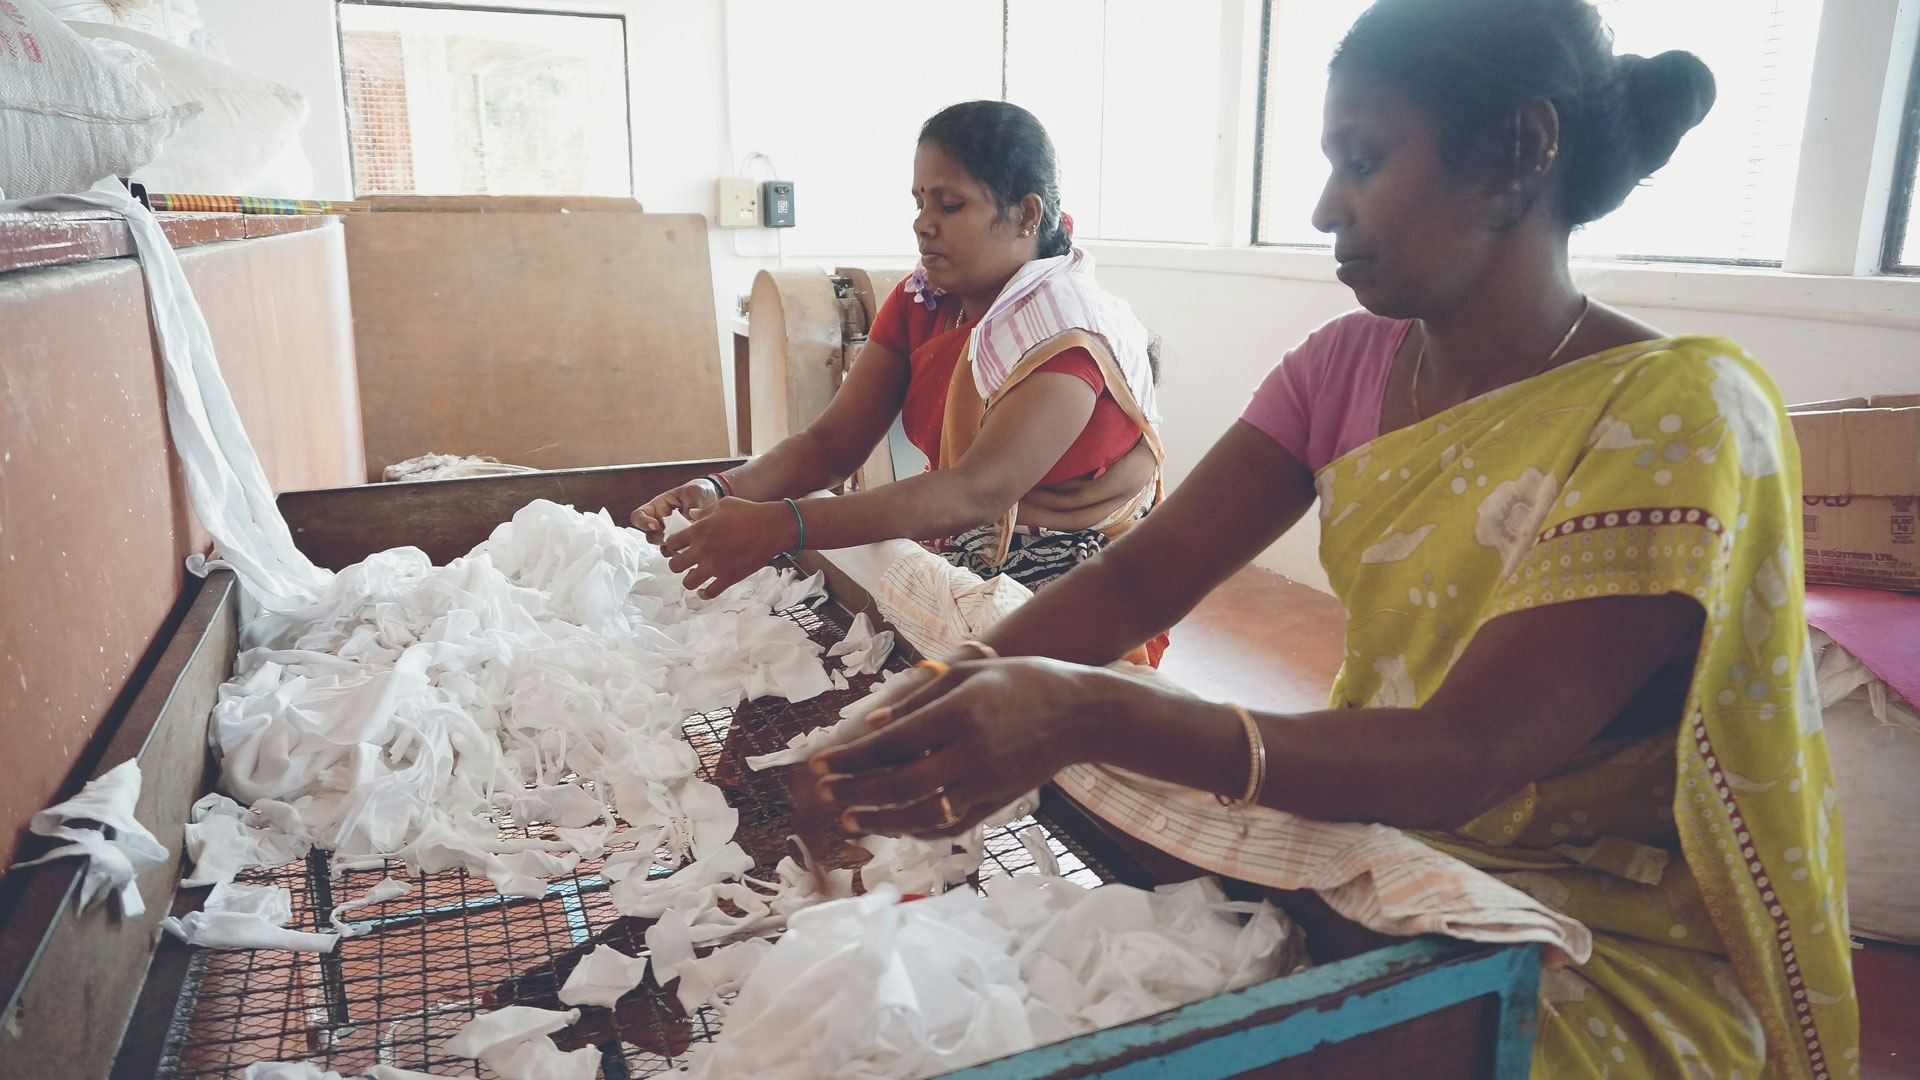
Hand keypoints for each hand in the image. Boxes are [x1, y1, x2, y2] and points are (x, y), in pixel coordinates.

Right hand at [631, 480, 720, 543]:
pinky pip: (676, 553)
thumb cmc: (698, 491)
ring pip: (663, 547)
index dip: (643, 523)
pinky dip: (683, 552)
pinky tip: (694, 546)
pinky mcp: (680, 543)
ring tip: (689, 539)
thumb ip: (690, 509)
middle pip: (650, 536)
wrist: (713, 496)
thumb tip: (688, 526)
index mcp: (658, 506)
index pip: (638, 516)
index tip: (655, 525)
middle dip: (662, 537)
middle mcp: (660, 522)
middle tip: (677, 534)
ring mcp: (670, 534)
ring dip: (674, 546)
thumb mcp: (694, 494)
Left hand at [661, 497, 798, 598]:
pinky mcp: (729, 577)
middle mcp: (702, 550)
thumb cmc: (749, 512)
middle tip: (683, 563)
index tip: (677, 547)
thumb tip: (692, 514)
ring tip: (694, 577)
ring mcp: (715, 566)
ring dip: (689, 580)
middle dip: (676, 565)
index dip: (672, 546)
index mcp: (699, 530)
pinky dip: (705, 594)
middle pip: (675, 565)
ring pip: (689, 582)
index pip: (672, 543)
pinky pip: (710, 592)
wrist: (772, 528)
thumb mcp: (724, 505)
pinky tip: (705, 591)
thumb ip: (705, 511)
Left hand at [807, 657, 1116, 837]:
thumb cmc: (1021, 682)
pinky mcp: (997, 802)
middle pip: (899, 784)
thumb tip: (873, 725)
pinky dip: (917, 831)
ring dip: (880, 821)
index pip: (892, 744)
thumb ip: (919, 697)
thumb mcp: (969, 672)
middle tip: (824, 794)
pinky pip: (949, 826)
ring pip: (922, 814)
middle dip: (855, 792)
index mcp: (960, 714)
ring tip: (849, 820)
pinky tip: (894, 826)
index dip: (851, 758)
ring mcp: (985, 783)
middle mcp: (971, 753)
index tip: (819, 764)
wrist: (1079, 713)